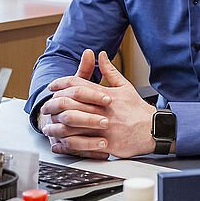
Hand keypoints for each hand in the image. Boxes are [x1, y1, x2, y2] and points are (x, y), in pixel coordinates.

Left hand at [39, 50, 156, 158]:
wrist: (153, 129)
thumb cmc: (138, 109)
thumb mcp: (125, 86)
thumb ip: (110, 71)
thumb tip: (100, 55)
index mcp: (106, 95)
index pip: (79, 85)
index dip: (62, 83)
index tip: (53, 85)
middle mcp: (103, 110)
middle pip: (72, 104)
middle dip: (56, 104)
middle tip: (46, 105)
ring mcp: (104, 128)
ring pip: (74, 126)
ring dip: (58, 126)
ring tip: (49, 126)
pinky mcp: (106, 144)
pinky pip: (82, 145)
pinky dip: (68, 144)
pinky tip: (59, 144)